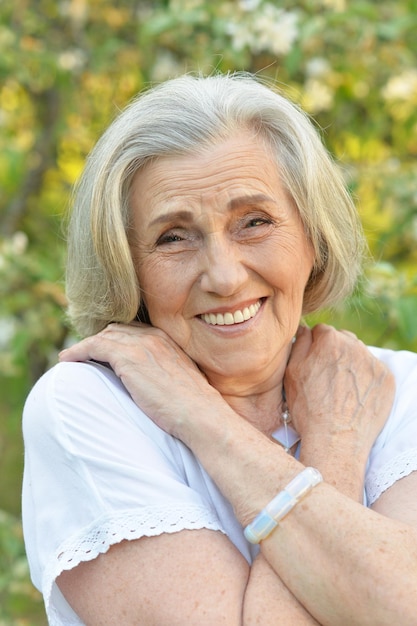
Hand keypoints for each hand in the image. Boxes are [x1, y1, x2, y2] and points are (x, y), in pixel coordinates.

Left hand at [59, 323, 222, 438]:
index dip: (115, 340)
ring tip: (71, 357)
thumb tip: (153, 384)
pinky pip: (94, 346)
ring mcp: (141, 345)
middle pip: (116, 330)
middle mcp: (154, 337)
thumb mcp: (180, 382)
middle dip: (99, 340)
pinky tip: (67, 360)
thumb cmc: (193, 408)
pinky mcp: (128, 358)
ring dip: (85, 346)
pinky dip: (78, 350)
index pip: (134, 331)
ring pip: (103, 336)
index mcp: (167, 340)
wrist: (200, 415)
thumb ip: (165, 373)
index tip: (102, 351)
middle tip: (84, 354)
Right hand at [284, 324, 394, 459]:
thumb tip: (305, 330)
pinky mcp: (387, 379)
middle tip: (326, 376)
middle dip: (334, 352)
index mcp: (329, 340)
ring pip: (359, 354)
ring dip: (350, 363)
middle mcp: (354, 346)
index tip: (313, 363)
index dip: (314, 347)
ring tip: (340, 388)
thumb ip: (298, 344)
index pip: (321, 331)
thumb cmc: (308, 408)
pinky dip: (365, 379)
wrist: (336, 440)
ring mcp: (373, 362)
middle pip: (342, 339)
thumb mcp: (291, 373)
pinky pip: (373, 370)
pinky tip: (354, 395)